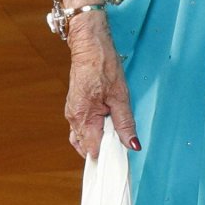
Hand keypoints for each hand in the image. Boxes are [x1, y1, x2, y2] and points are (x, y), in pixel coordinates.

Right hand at [65, 15, 137, 158]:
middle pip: (86, 147)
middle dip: (102, 150)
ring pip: (82, 138)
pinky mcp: (74, 107)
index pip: (93, 150)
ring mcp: (72, 112)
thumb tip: (132, 145)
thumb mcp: (121, 96)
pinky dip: (92, 132)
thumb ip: (125, 124)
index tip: (122, 158)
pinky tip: (105, 126)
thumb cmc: (103, 66)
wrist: (90, 46)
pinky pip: (81, 127)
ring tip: (115, 137)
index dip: (108, 155)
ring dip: (97, 141)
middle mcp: (73, 118)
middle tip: (121, 147)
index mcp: (83, 118)